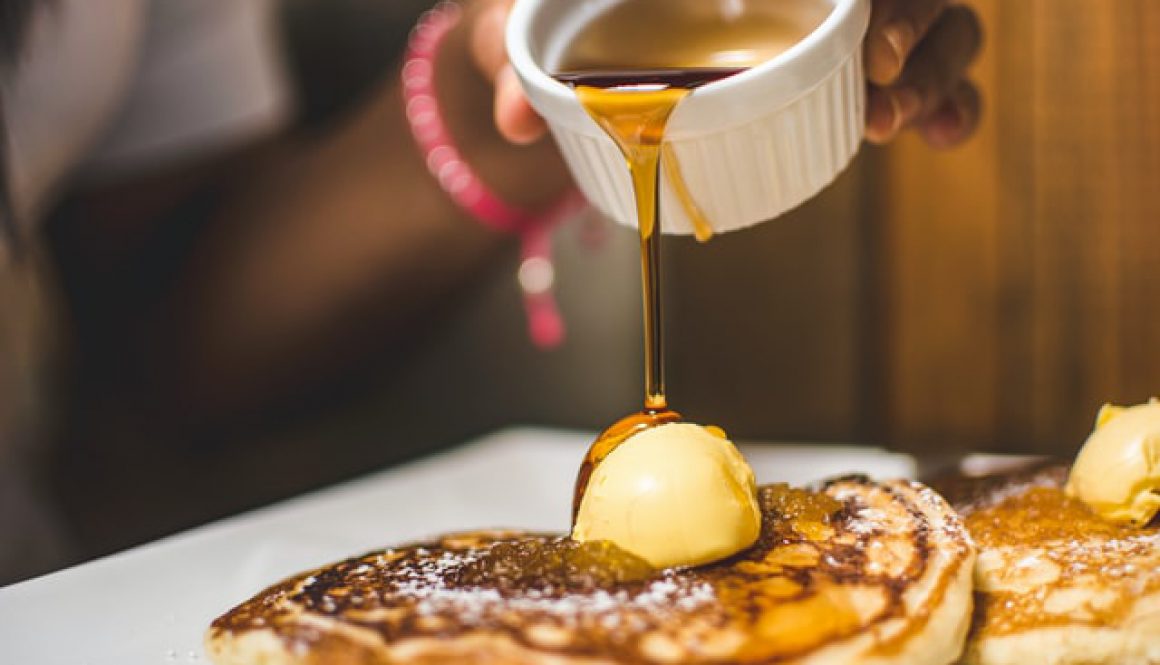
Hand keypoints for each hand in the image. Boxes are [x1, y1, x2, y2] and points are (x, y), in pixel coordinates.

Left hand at [479, 0, 981, 148]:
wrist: (564, 44)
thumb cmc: (552, 19)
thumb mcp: (523, 27)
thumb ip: (515, 59)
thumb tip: (516, 117)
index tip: (865, 33)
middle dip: (919, 25)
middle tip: (880, 80)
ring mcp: (836, 25)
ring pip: (938, 24)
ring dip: (938, 70)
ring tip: (893, 125)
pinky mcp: (849, 75)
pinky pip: (925, 79)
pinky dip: (947, 104)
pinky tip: (939, 136)